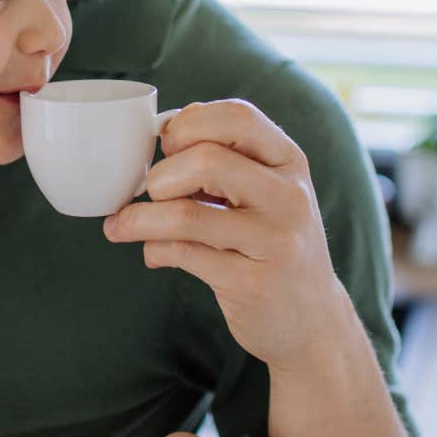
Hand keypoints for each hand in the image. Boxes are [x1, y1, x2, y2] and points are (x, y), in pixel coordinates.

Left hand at [107, 100, 342, 369]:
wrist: (313, 319)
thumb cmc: (274, 242)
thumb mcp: (268, 190)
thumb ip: (227, 156)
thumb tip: (167, 128)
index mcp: (289, 161)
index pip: (237, 117)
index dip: (189, 124)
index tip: (168, 146)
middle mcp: (289, 197)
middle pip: (207, 160)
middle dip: (161, 175)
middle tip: (152, 192)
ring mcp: (275, 242)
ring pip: (186, 215)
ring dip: (140, 219)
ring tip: (123, 225)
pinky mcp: (253, 284)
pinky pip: (184, 255)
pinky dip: (154, 250)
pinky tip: (152, 253)